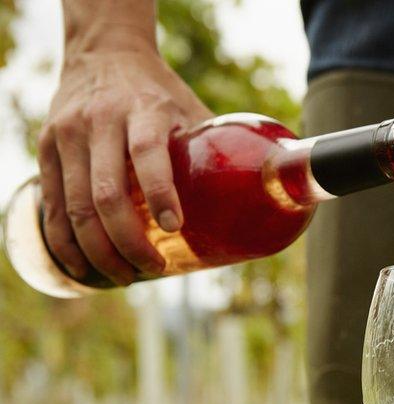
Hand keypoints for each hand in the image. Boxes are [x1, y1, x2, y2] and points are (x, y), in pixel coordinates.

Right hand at [39, 49, 211, 284]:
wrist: (103, 52)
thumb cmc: (159, 93)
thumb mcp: (191, 109)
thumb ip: (217, 149)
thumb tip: (260, 197)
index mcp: (143, 110)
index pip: (147, 153)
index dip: (160, 193)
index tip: (175, 228)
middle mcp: (99, 121)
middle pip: (107, 193)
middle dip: (129, 241)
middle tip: (154, 268)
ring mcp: (67, 135)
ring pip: (76, 206)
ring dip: (99, 251)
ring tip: (125, 276)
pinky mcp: (47, 148)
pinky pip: (53, 204)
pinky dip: (67, 241)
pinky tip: (85, 266)